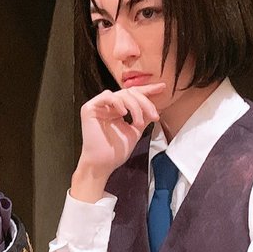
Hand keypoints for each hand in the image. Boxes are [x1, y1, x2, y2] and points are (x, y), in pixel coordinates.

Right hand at [72, 84, 163, 201]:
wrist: (103, 164)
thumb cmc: (116, 152)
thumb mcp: (135, 131)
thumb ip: (144, 118)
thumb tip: (156, 108)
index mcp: (117, 110)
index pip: (133, 95)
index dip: (148, 91)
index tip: (162, 88)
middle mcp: (108, 106)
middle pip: (130, 93)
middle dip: (145, 102)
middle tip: (154, 115)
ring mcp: (99, 106)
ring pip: (122, 94)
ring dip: (135, 107)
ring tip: (139, 123)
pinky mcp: (90, 108)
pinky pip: (107, 96)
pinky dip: (118, 102)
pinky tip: (124, 113)